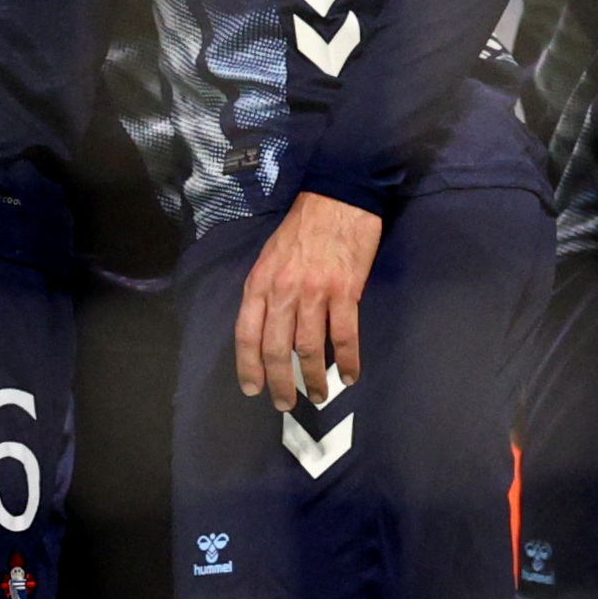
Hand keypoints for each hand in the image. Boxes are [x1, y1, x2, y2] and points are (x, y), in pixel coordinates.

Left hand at [235, 190, 383, 410]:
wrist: (339, 195)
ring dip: (314, 377)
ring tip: (320, 393)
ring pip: (310, 348)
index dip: (248, 366)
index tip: (253, 388)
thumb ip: (266, 290)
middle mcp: (284, 291)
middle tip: (286, 403)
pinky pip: (345, 335)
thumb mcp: (270, 255)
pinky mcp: (346, 291)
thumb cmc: (303, 226)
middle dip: (281, 382)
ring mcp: (315, 292)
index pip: (247, 335)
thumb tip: (270, 327)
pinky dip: (348, 359)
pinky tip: (350, 374)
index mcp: (260, 282)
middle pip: (276, 349)